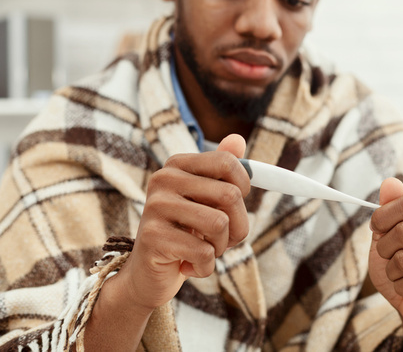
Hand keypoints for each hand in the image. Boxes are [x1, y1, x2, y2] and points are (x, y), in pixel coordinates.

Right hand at [118, 134, 250, 311]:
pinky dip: (205, 267)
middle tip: (220, 239)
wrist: (148, 272)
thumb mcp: (206, 200)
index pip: (227, 162)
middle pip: (230, 195)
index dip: (244, 187)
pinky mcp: (153, 237)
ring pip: (219, 224)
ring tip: (203, 250)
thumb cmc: (185, 232)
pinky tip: (188, 266)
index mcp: (178, 164)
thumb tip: (238, 138)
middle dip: (237, 226)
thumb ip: (222, 169)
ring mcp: (156, 207)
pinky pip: (203, 252)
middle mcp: (164, 179)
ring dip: (220, 248)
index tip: (234, 206)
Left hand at [368, 178, 402, 331]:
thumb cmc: (401, 263)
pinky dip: (401, 287)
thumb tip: (390, 182)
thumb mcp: (387, 234)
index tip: (375, 228)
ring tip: (399, 273)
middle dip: (384, 249)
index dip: (383, 217)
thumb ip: (388, 208)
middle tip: (386, 256)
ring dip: (391, 271)